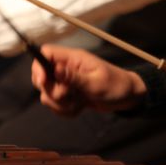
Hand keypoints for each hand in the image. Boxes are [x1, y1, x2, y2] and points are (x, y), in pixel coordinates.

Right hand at [30, 45, 145, 116]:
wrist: (126, 97)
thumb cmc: (116, 86)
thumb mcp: (96, 83)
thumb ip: (74, 78)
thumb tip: (55, 69)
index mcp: (73, 59)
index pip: (46, 53)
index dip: (39, 67)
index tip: (43, 82)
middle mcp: (67, 68)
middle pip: (42, 77)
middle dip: (52, 92)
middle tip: (69, 96)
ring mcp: (66, 82)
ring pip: (48, 94)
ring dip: (61, 105)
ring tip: (79, 104)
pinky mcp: (68, 94)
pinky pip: (56, 105)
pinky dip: (65, 111)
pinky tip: (80, 108)